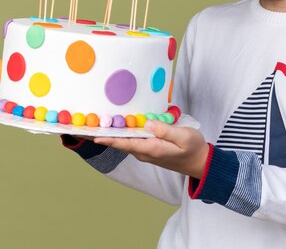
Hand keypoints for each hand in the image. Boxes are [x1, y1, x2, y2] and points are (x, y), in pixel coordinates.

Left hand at [93, 120, 209, 178]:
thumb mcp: (185, 137)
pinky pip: (131, 140)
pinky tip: (115, 124)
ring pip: (124, 141)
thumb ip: (166, 130)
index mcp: (151, 148)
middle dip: (102, 134)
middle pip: (120, 142)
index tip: (93, 134)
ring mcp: (145, 151)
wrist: (200, 163)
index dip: (109, 138)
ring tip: (93, 122)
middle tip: (84, 126)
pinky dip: (121, 133)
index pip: (126, 143)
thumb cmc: (194, 149)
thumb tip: (149, 123)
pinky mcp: (148, 148)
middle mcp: (144, 151)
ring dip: (109, 132)